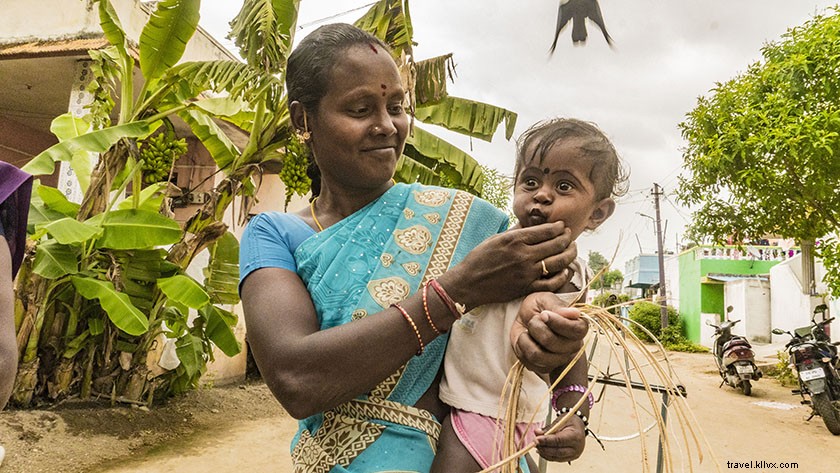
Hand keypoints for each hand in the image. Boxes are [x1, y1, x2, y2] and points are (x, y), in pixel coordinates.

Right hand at [439, 222, 577, 309]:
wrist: (468, 283)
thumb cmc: (479, 258)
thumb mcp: (496, 238)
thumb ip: (515, 231)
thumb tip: (528, 222)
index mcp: (515, 239)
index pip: (547, 230)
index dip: (559, 227)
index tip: (562, 225)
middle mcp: (523, 255)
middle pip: (556, 244)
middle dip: (567, 238)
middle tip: (569, 235)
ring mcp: (527, 273)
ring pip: (558, 262)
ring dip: (570, 254)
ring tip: (572, 249)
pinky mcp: (526, 288)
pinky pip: (552, 282)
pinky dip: (562, 275)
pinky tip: (565, 270)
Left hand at [510, 292, 587, 373]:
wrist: (525, 318)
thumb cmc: (539, 308)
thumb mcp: (545, 299)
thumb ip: (557, 306)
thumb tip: (575, 313)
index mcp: (579, 327)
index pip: (576, 331)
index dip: (558, 323)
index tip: (544, 314)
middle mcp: (573, 346)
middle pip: (552, 343)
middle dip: (536, 327)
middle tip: (534, 319)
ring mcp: (559, 359)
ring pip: (538, 356)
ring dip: (526, 339)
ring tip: (528, 330)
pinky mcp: (544, 367)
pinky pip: (529, 362)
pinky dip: (522, 348)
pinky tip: (526, 340)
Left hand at [534, 414, 585, 461]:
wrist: (578, 426)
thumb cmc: (570, 422)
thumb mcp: (560, 421)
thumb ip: (548, 428)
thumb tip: (537, 432)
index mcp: (575, 436)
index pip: (559, 440)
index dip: (546, 441)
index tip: (536, 439)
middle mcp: (576, 448)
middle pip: (557, 451)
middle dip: (544, 448)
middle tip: (534, 443)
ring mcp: (574, 454)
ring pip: (556, 457)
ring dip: (544, 452)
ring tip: (537, 445)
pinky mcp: (570, 458)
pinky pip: (557, 459)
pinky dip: (547, 455)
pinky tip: (541, 450)